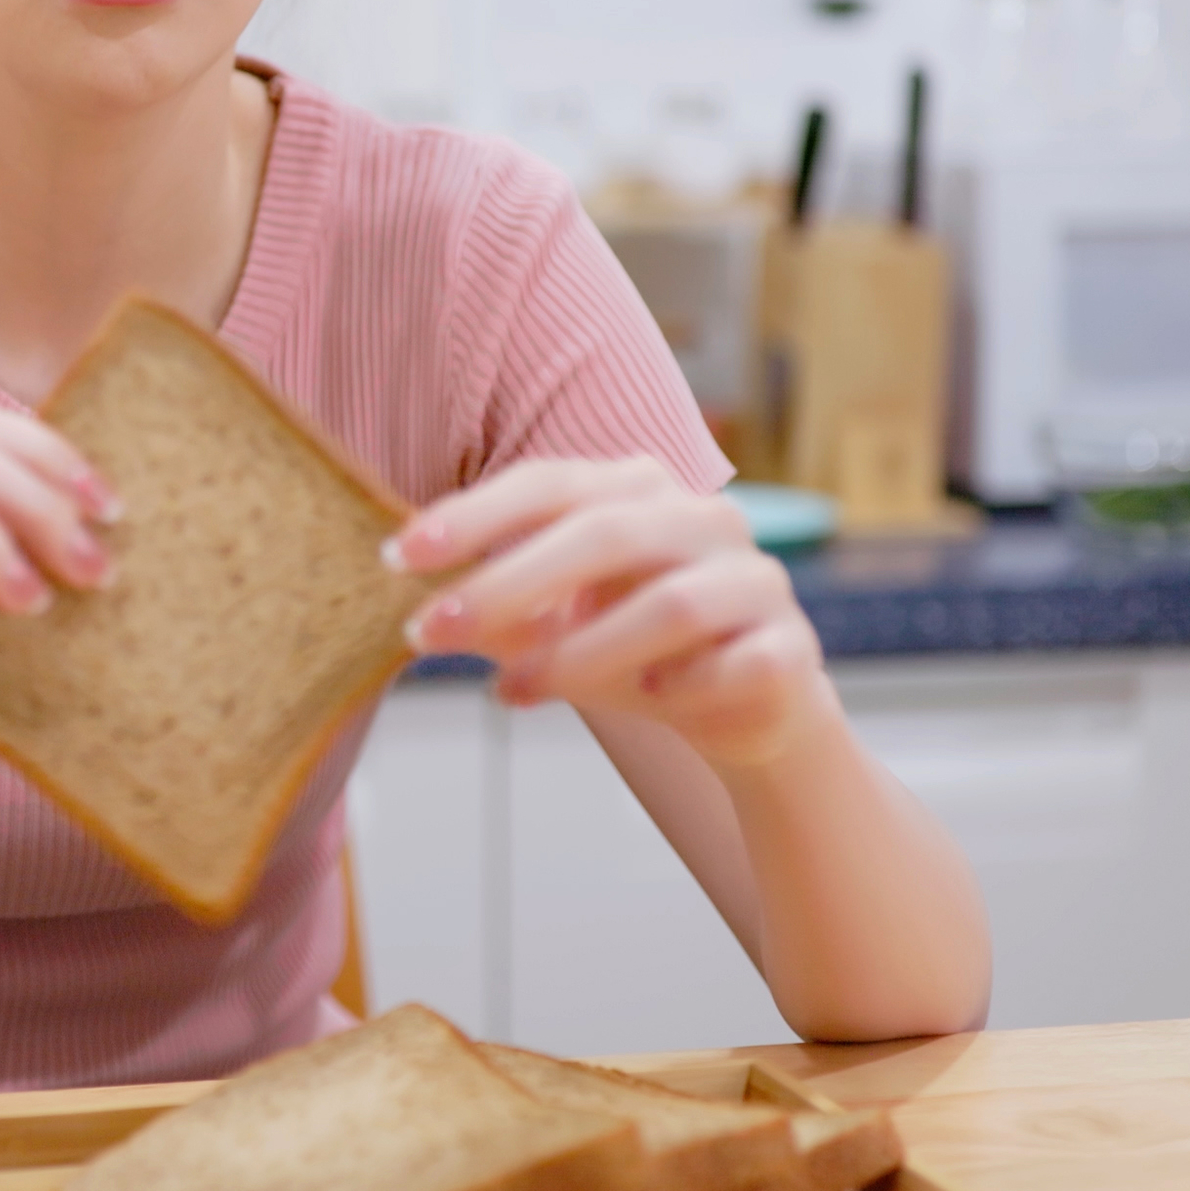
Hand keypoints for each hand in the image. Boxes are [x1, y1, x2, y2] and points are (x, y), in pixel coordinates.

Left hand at [385, 458, 828, 769]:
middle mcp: (703, 518)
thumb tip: (411, 606)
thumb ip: (498, 608)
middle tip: (429, 630)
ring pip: (668, 605)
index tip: (400, 555)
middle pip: (604, 533)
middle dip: (508, 583)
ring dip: (579, 652)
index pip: (551, 483)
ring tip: (513, 690)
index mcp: (641, 490)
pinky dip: (682, 686)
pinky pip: (734, 664)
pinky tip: (647, 700)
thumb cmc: (637, 650)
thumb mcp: (558, 622)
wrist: (752, 708)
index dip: (474, 514)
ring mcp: (755, 580)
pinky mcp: (789, 648)